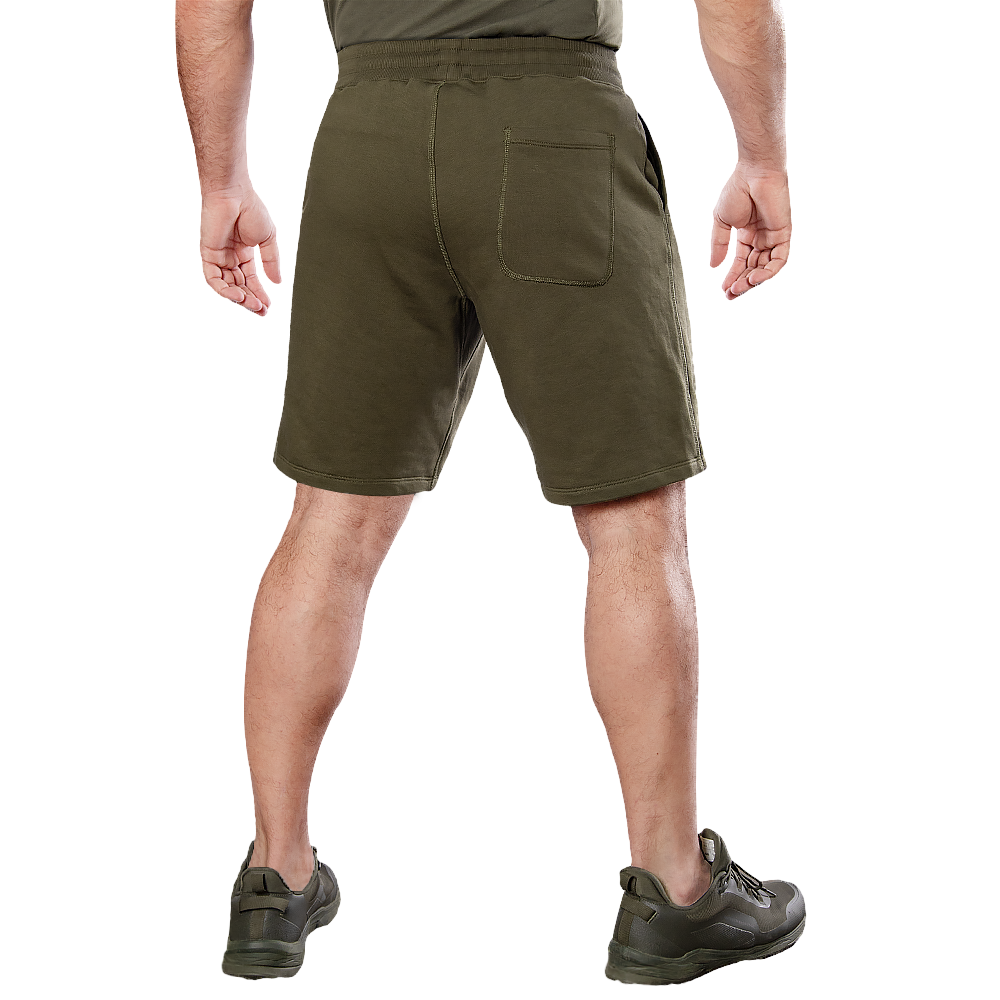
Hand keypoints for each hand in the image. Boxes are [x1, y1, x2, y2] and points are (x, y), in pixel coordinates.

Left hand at [201, 185, 281, 311]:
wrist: (235, 196)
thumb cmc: (252, 213)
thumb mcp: (266, 244)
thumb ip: (270, 267)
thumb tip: (276, 289)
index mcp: (246, 254)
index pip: (253, 279)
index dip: (262, 292)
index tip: (271, 304)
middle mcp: (232, 257)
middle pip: (241, 284)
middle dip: (252, 297)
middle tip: (262, 308)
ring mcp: (220, 257)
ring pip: (229, 284)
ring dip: (240, 296)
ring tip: (252, 304)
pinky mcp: (209, 255)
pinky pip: (214, 278)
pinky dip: (225, 289)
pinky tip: (238, 295)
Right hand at [708, 164, 788, 295]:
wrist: (753, 176)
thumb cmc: (737, 194)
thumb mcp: (723, 226)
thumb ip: (720, 248)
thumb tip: (714, 271)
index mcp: (744, 236)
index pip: (739, 261)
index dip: (731, 274)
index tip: (723, 287)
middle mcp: (759, 238)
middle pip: (751, 266)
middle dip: (742, 279)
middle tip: (733, 290)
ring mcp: (771, 237)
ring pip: (764, 265)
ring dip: (754, 277)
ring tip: (743, 285)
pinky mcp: (782, 234)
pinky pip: (778, 257)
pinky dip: (769, 269)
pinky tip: (756, 276)